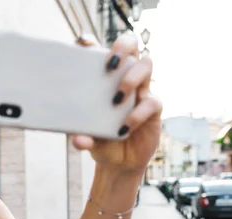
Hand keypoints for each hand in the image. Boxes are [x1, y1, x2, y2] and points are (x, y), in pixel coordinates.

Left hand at [73, 34, 162, 175]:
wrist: (118, 162)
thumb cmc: (99, 141)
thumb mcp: (86, 139)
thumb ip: (82, 137)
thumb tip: (78, 140)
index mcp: (103, 78)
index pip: (99, 51)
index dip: (92, 42)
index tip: (82, 43)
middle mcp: (124, 77)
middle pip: (131, 46)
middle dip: (122, 47)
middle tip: (110, 64)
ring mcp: (140, 90)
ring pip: (146, 65)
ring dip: (131, 78)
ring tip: (116, 99)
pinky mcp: (153, 107)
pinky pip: (151, 102)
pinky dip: (136, 115)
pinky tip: (123, 129)